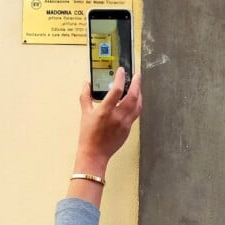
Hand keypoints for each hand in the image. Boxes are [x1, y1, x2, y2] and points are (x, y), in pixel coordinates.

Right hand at [69, 67, 141, 206]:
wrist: (94, 154)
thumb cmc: (88, 135)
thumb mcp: (85, 114)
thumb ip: (85, 96)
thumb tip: (86, 84)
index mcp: (105, 111)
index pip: (117, 90)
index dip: (121, 78)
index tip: (122, 71)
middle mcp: (117, 117)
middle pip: (133, 97)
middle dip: (137, 84)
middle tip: (137, 75)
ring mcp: (125, 124)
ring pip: (138, 106)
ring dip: (139, 94)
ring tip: (138, 86)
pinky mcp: (128, 129)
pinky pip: (135, 114)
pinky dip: (136, 105)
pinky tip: (134, 101)